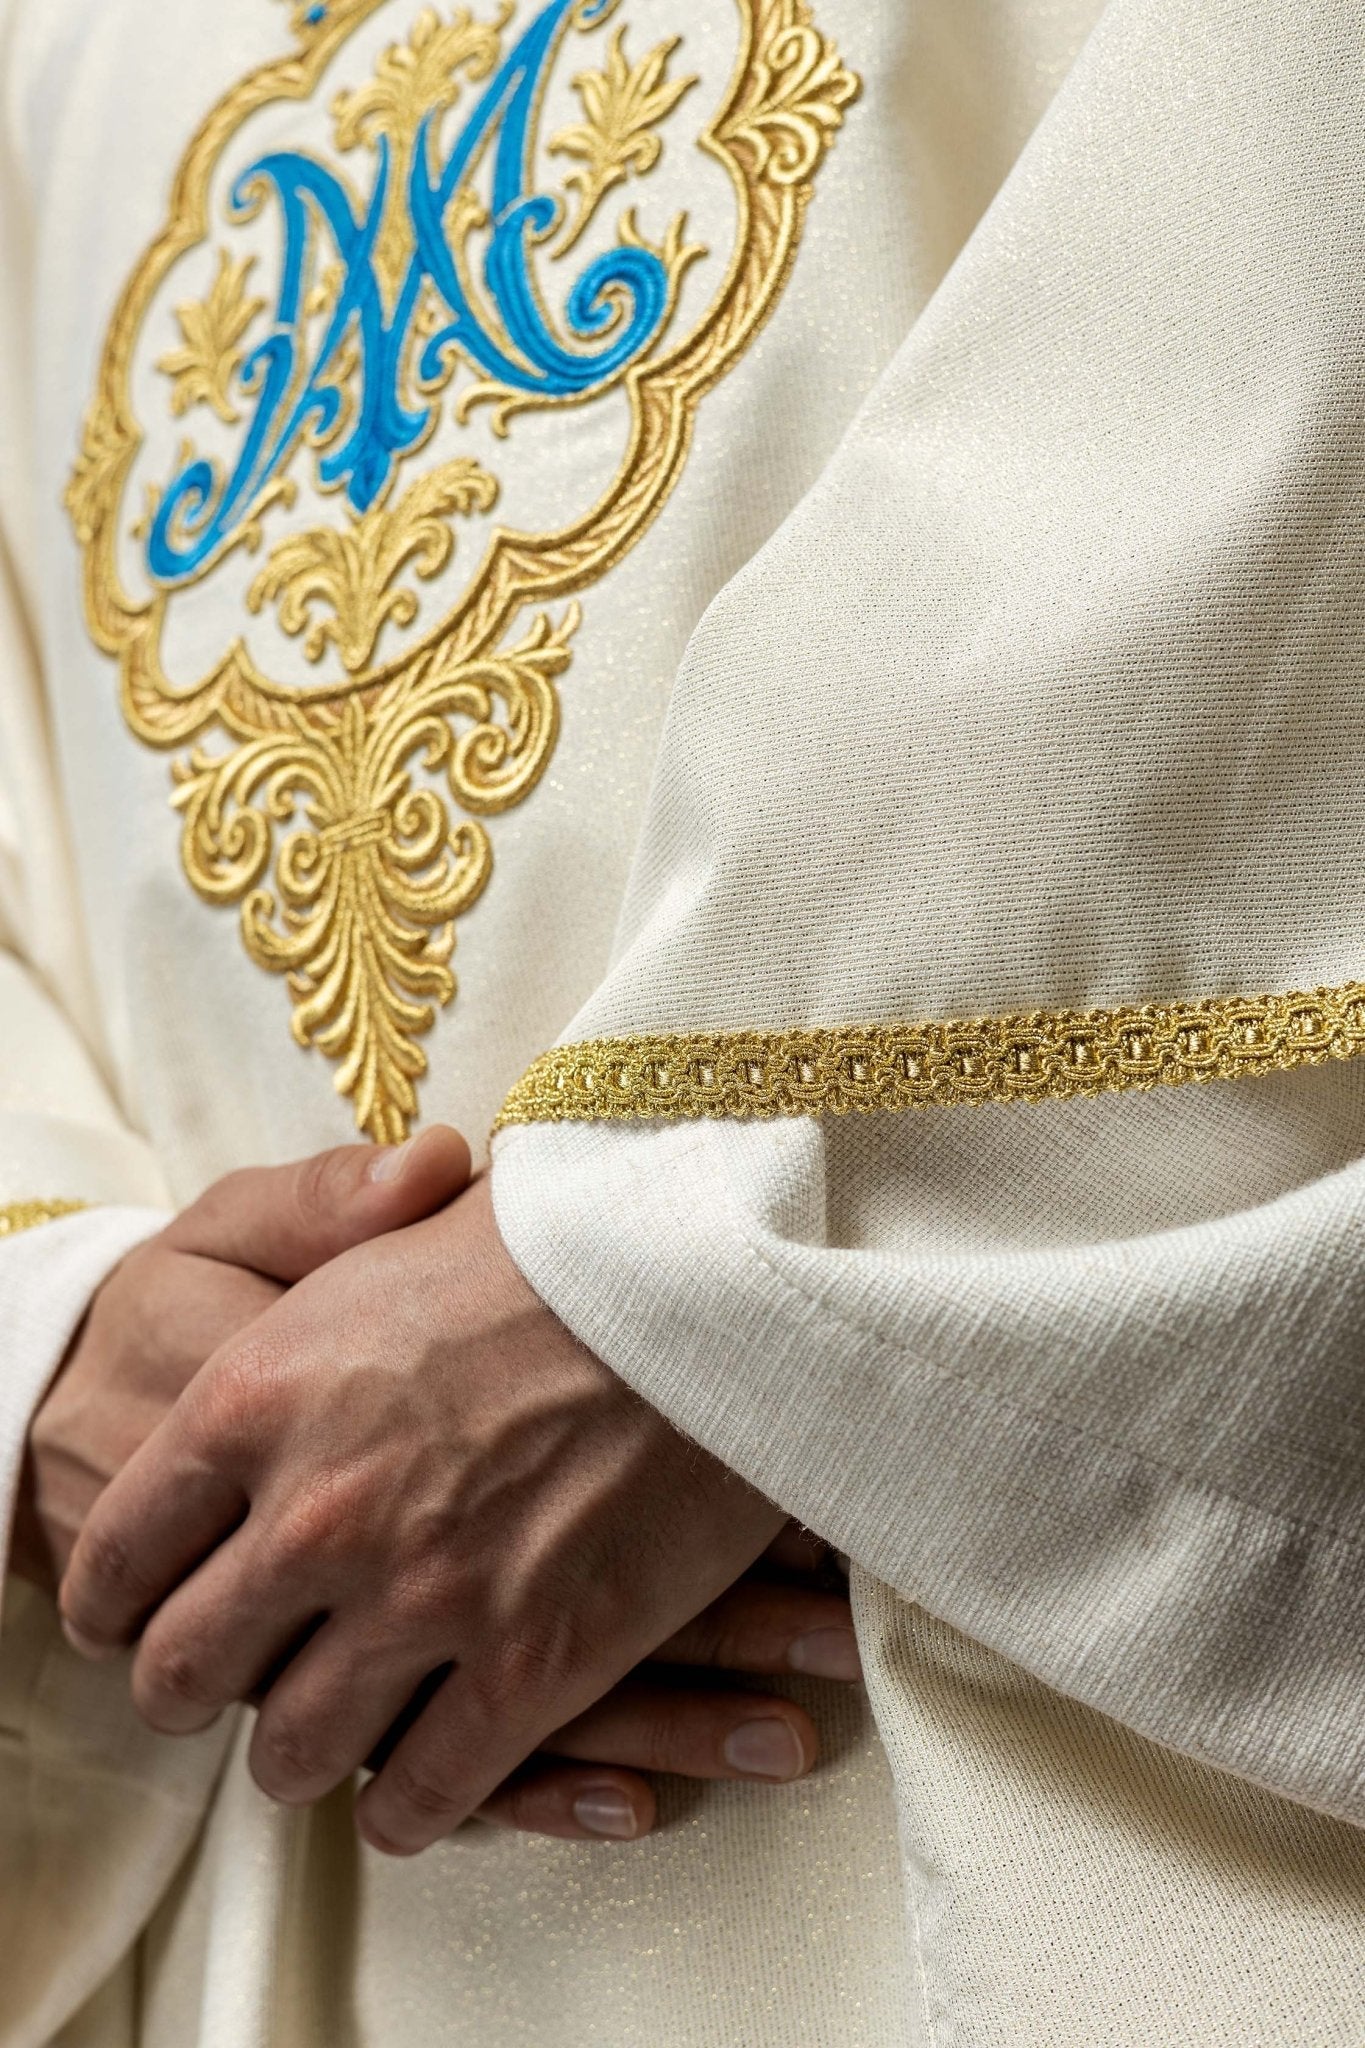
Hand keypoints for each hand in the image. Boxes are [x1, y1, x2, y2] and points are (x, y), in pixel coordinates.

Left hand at [60, 1177, 788, 1855]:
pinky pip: (425, 1795)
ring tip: (313, 1741)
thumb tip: (276, 1279)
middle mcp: (315, 1514)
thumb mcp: (390, 1230)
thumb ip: (299, 1282)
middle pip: (186, 1669)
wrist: (717, 1283)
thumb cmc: (559, 1240)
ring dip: (298, 1756)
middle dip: (190, 1688)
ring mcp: (423, 1600)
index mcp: (258, 1396)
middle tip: (214, 1687)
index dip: (111, 1596)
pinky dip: (406, 1809)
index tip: (127, 1614)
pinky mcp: (531, 1667)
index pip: (119, 1546)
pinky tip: (410, 1791)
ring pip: (296, 1752)